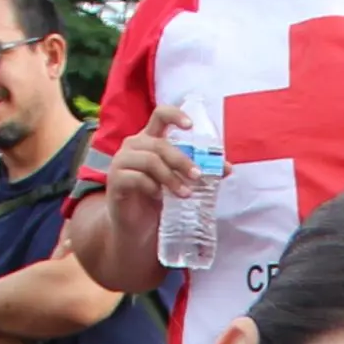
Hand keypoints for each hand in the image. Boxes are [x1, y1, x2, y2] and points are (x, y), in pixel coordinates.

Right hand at [95, 106, 199, 244]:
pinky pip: (136, 178)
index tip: (190, 125)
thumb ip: (199, 172)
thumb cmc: (158, 200)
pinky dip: (152, 187)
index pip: (160, 115)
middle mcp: (134, 146)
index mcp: (150, 140)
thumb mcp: (180, 183)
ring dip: (171, 177)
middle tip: (198, 176)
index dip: (174, 115)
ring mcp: (121, 161)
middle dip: (182, 160)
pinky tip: (161, 198)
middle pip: (159, 144)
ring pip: (149, 160)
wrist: (136, 228)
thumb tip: (228, 168)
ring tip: (186, 193)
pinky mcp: (115, 180)